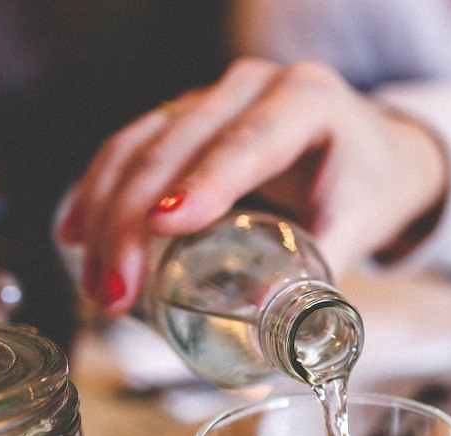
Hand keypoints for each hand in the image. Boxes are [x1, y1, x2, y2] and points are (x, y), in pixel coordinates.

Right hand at [60, 58, 448, 313]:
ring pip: (141, 144)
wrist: (374, 151)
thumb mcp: (362, 222)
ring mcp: (213, 97)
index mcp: (307, 99)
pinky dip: (100, 191)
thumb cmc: (371, 184)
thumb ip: (326, 271)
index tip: (164, 226)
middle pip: (177, 144)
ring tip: (99, 286)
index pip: (248, 141)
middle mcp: (253, 86)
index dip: (204, 183)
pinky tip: (76, 234)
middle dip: (134, 219)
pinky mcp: (186, 118)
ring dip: (106, 214)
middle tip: (117, 290)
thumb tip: (285, 334)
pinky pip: (131, 147)